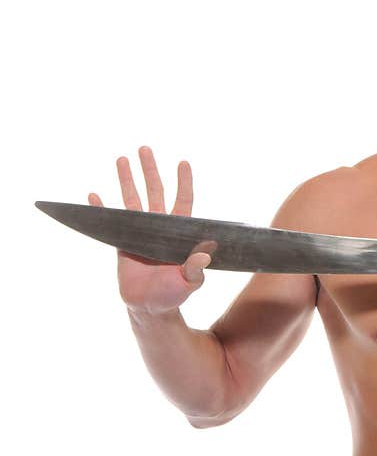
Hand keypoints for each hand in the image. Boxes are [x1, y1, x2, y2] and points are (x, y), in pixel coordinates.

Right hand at [89, 146, 212, 315]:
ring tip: (121, 158)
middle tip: (144, 149)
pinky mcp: (122, 243)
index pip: (183, 201)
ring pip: (133, 200)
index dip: (183, 182)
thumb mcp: (189, 282)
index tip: (183, 163)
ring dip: (127, 180)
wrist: (149, 307)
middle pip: (155, 192)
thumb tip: (203, 255)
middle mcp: (159, 227)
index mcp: (178, 233)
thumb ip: (195, 269)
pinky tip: (94, 196)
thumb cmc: (174, 294)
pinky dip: (102, 209)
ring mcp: (140, 232)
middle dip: (150, 170)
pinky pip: (111, 222)